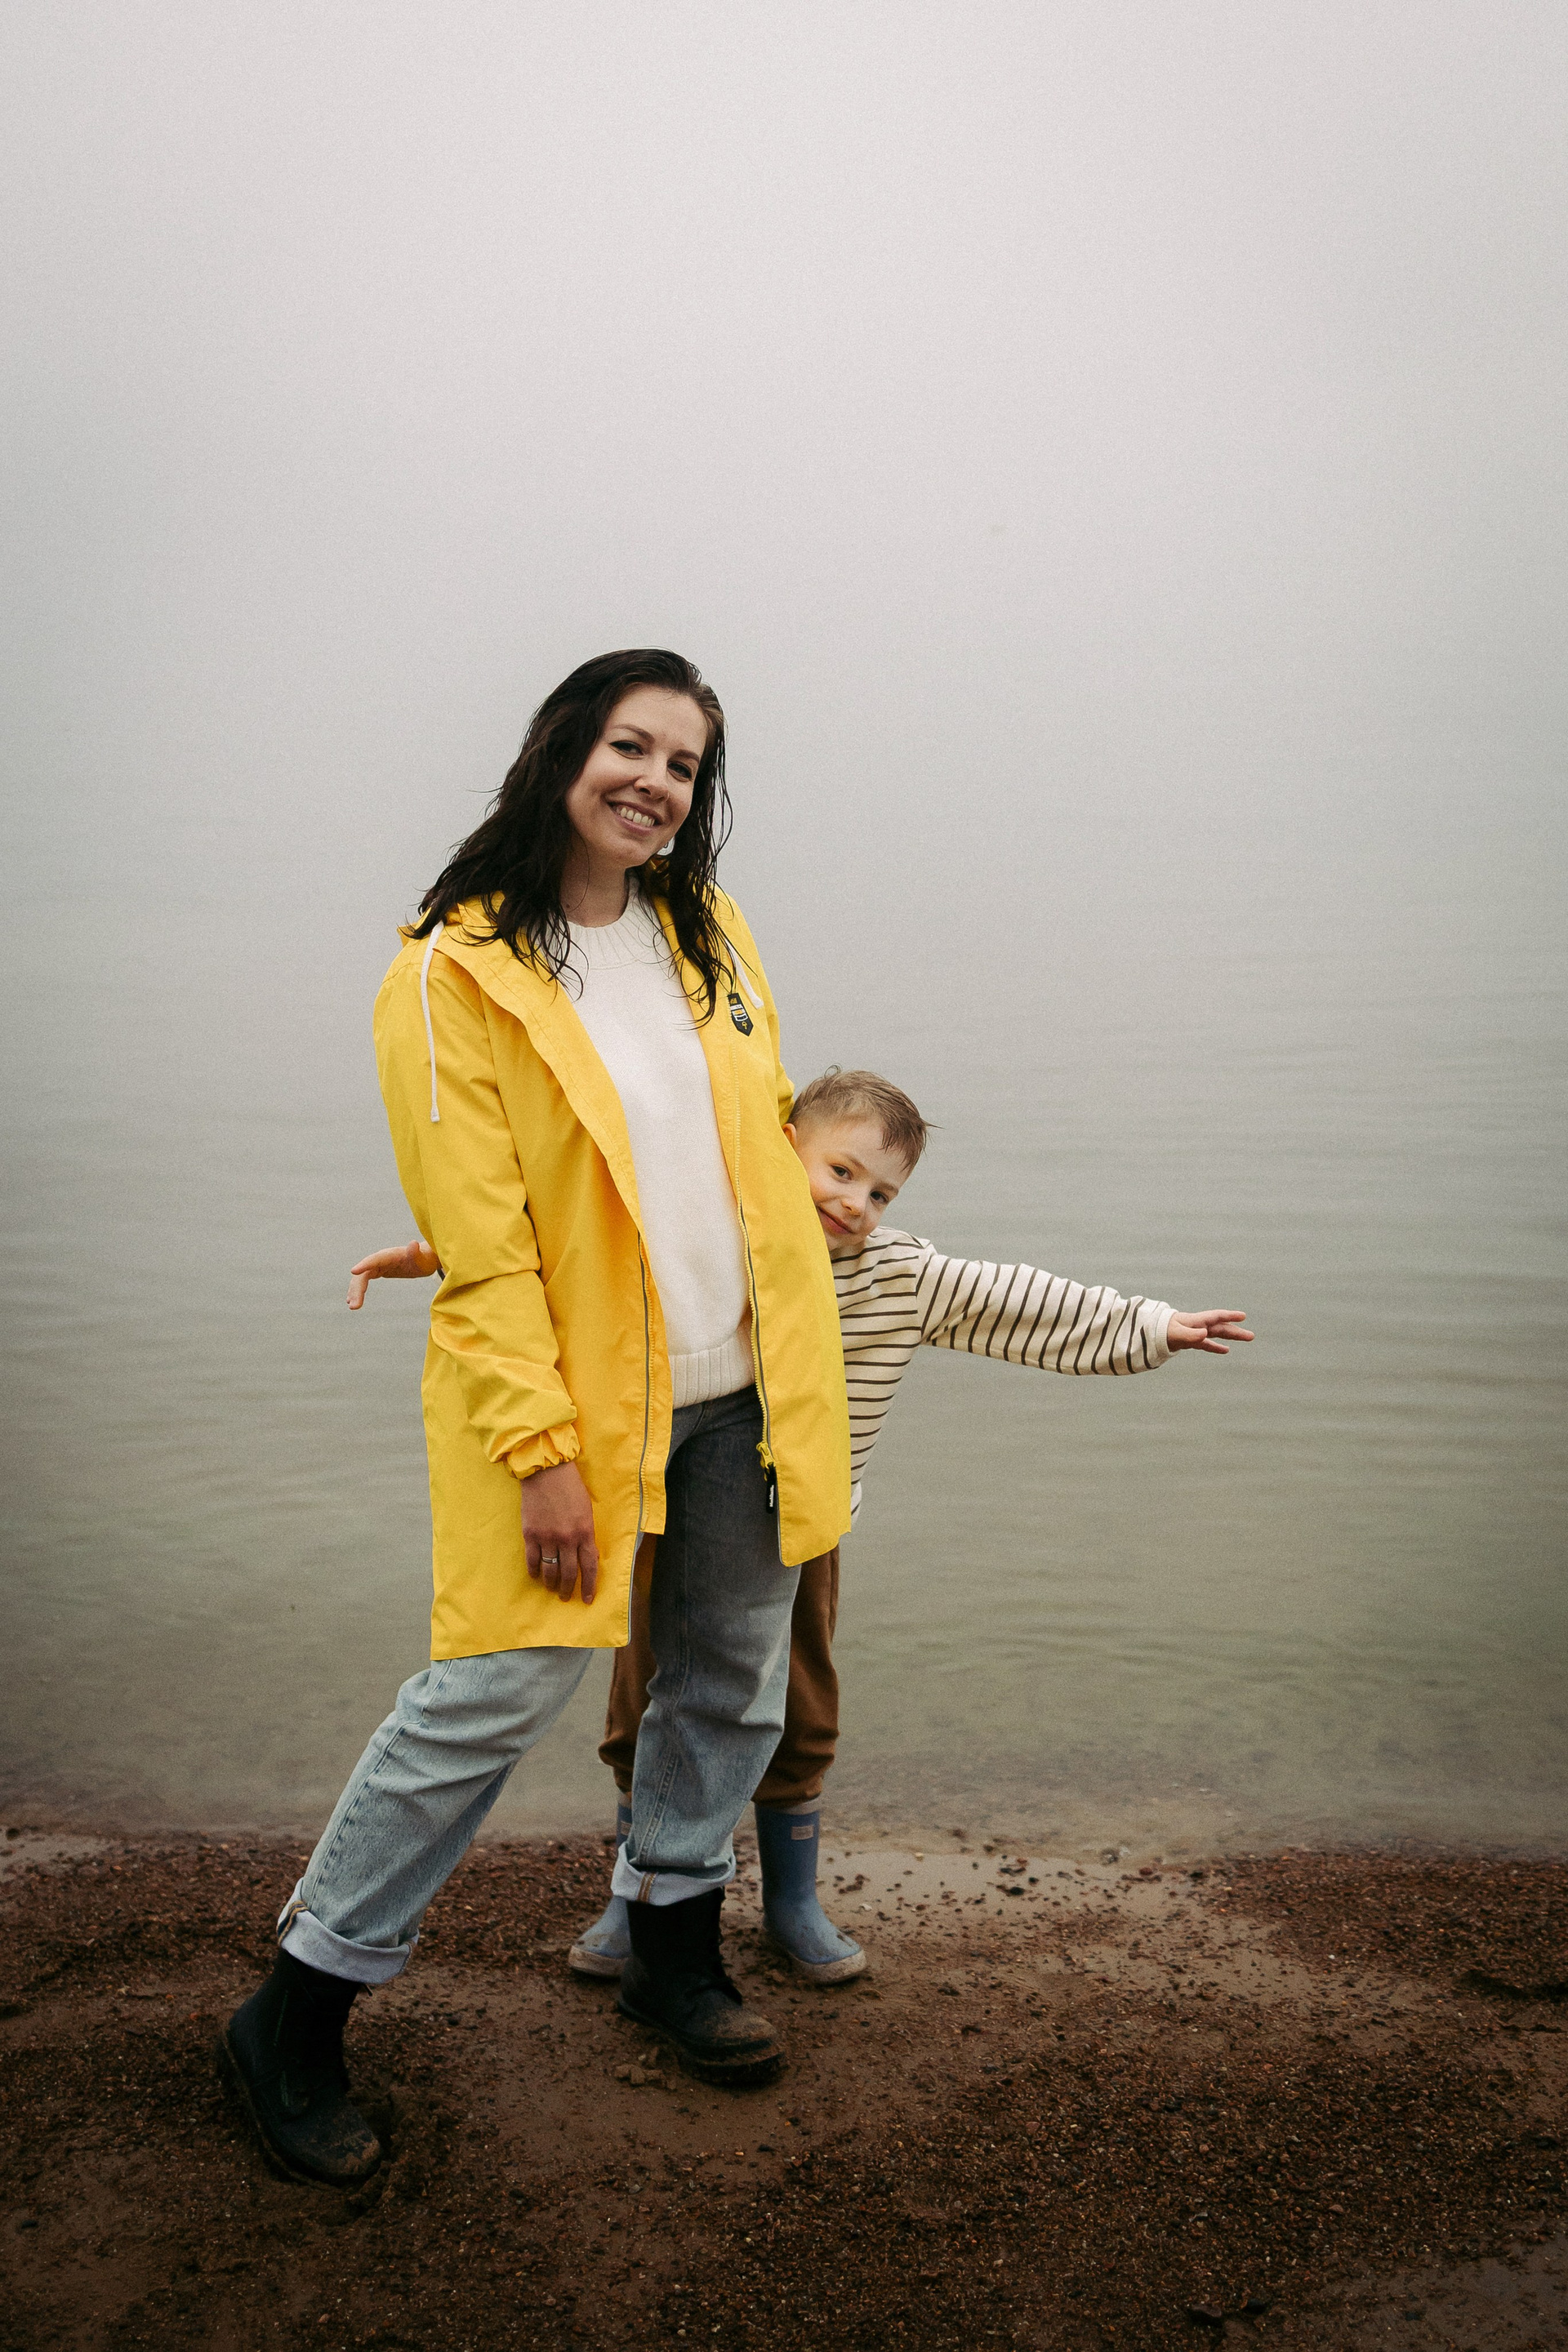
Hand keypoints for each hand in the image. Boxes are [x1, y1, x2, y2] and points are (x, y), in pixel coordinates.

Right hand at [347, 1239, 440, 1307]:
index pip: (375, 1259)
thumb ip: (417, 1253)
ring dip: (355, 1292)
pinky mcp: (378, 1271)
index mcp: (390, 1255)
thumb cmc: (425, 1259)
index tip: (353, 1271)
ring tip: (352, 1306)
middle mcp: (380, 1259)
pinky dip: (357, 1290)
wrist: (424, 1258)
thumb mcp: (424, 1259)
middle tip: (354, 1306)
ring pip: (361, 1278)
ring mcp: (378, 1265)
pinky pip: (364, 1280)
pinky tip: (351, 1301)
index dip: (364, 1265)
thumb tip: (413, 1243)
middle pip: (364, 1273)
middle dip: (357, 1289)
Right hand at [520, 1461, 599, 1605]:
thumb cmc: (570, 1487)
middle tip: (566, 1597)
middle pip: (569, 1573)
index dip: (589, 1585)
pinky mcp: (530, 1534)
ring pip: (550, 1570)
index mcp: (585, 1532)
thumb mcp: (587, 1510)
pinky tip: (536, 1576)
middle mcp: (567, 1538)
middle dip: (568, 1589)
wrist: (547, 1471)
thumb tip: (588, 1555)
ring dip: (551, 1583)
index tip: (588, 1599)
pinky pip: (532, 1560)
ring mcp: (547, 1538)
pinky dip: (534, 1571)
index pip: (590, 1566)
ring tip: (552, 1588)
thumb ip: (587, 1534)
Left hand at [1167, 1309, 1252, 1354]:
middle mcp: (1197, 1326)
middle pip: (1220, 1328)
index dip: (1228, 1316)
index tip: (1243, 1316)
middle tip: (1251, 1336)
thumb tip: (1206, 1334)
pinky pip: (1206, 1344)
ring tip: (1246, 1338)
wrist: (1147, 1333)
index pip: (1215, 1317)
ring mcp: (1194, 1333)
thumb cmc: (1160, 1331)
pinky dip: (1216, 1347)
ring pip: (1216, 1334)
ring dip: (1231, 1337)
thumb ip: (1190, 1335)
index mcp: (1195, 1321)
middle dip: (1235, 1331)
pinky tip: (1226, 1350)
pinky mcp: (1189, 1341)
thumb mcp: (1175, 1334)